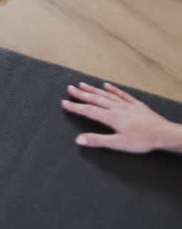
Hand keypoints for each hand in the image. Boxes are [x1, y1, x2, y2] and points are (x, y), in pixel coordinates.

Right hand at [62, 81, 179, 152]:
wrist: (164, 134)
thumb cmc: (142, 140)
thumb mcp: (118, 144)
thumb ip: (98, 141)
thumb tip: (79, 140)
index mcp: (111, 118)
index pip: (88, 111)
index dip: (75, 107)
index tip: (64, 103)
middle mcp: (117, 108)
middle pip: (95, 99)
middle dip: (81, 94)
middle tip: (70, 88)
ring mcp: (127, 105)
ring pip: (106, 95)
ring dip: (93, 90)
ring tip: (83, 85)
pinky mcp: (136, 105)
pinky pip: (122, 95)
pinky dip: (113, 90)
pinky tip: (107, 86)